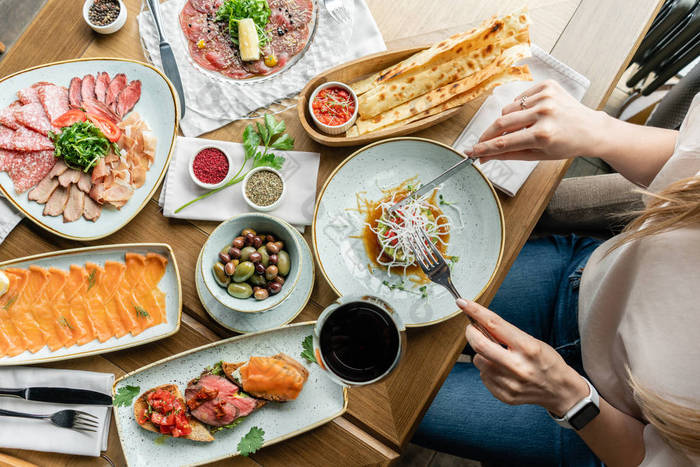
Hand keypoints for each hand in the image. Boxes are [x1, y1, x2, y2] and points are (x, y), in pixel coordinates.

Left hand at [457, 298, 588, 415]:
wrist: (560, 390)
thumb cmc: (546, 361)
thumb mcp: (532, 341)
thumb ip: (506, 334)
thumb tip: (479, 322)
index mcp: (527, 347)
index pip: (494, 324)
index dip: (475, 311)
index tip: (462, 303)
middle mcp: (518, 366)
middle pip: (479, 344)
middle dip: (470, 332)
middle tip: (472, 328)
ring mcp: (510, 383)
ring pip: (478, 361)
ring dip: (481, 354)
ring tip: (497, 355)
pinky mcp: (505, 394)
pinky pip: (484, 376)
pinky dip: (488, 369)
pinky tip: (502, 370)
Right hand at [466, 80, 607, 162]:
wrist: (590, 129)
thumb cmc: (565, 145)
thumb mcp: (537, 155)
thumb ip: (508, 154)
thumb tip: (485, 156)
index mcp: (543, 134)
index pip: (505, 142)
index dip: (484, 148)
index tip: (471, 151)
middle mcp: (544, 113)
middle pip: (502, 122)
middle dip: (487, 134)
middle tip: (480, 143)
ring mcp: (546, 97)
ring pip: (509, 108)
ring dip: (507, 120)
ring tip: (521, 127)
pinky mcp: (548, 86)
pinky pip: (520, 98)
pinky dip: (520, 108)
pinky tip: (532, 114)